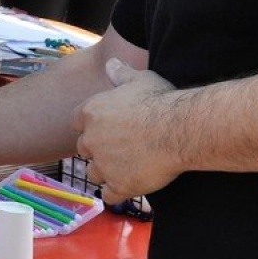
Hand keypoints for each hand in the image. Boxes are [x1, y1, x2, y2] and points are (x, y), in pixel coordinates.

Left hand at [71, 57, 181, 200]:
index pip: (77, 123)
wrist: (180, 129)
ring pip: (93, 173)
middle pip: (84, 149)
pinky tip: (130, 186)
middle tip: (121, 149)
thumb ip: (121, 74)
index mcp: (91, 113)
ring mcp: (103, 165)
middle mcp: (91, 140)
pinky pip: (109, 195)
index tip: (108, 129)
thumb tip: (111, 63)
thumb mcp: (140, 79)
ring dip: (106, 172)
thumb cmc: (161, 100)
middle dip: (98, 150)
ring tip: (127, 168)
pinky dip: (117, 192)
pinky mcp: (118, 185)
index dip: (91, 127)